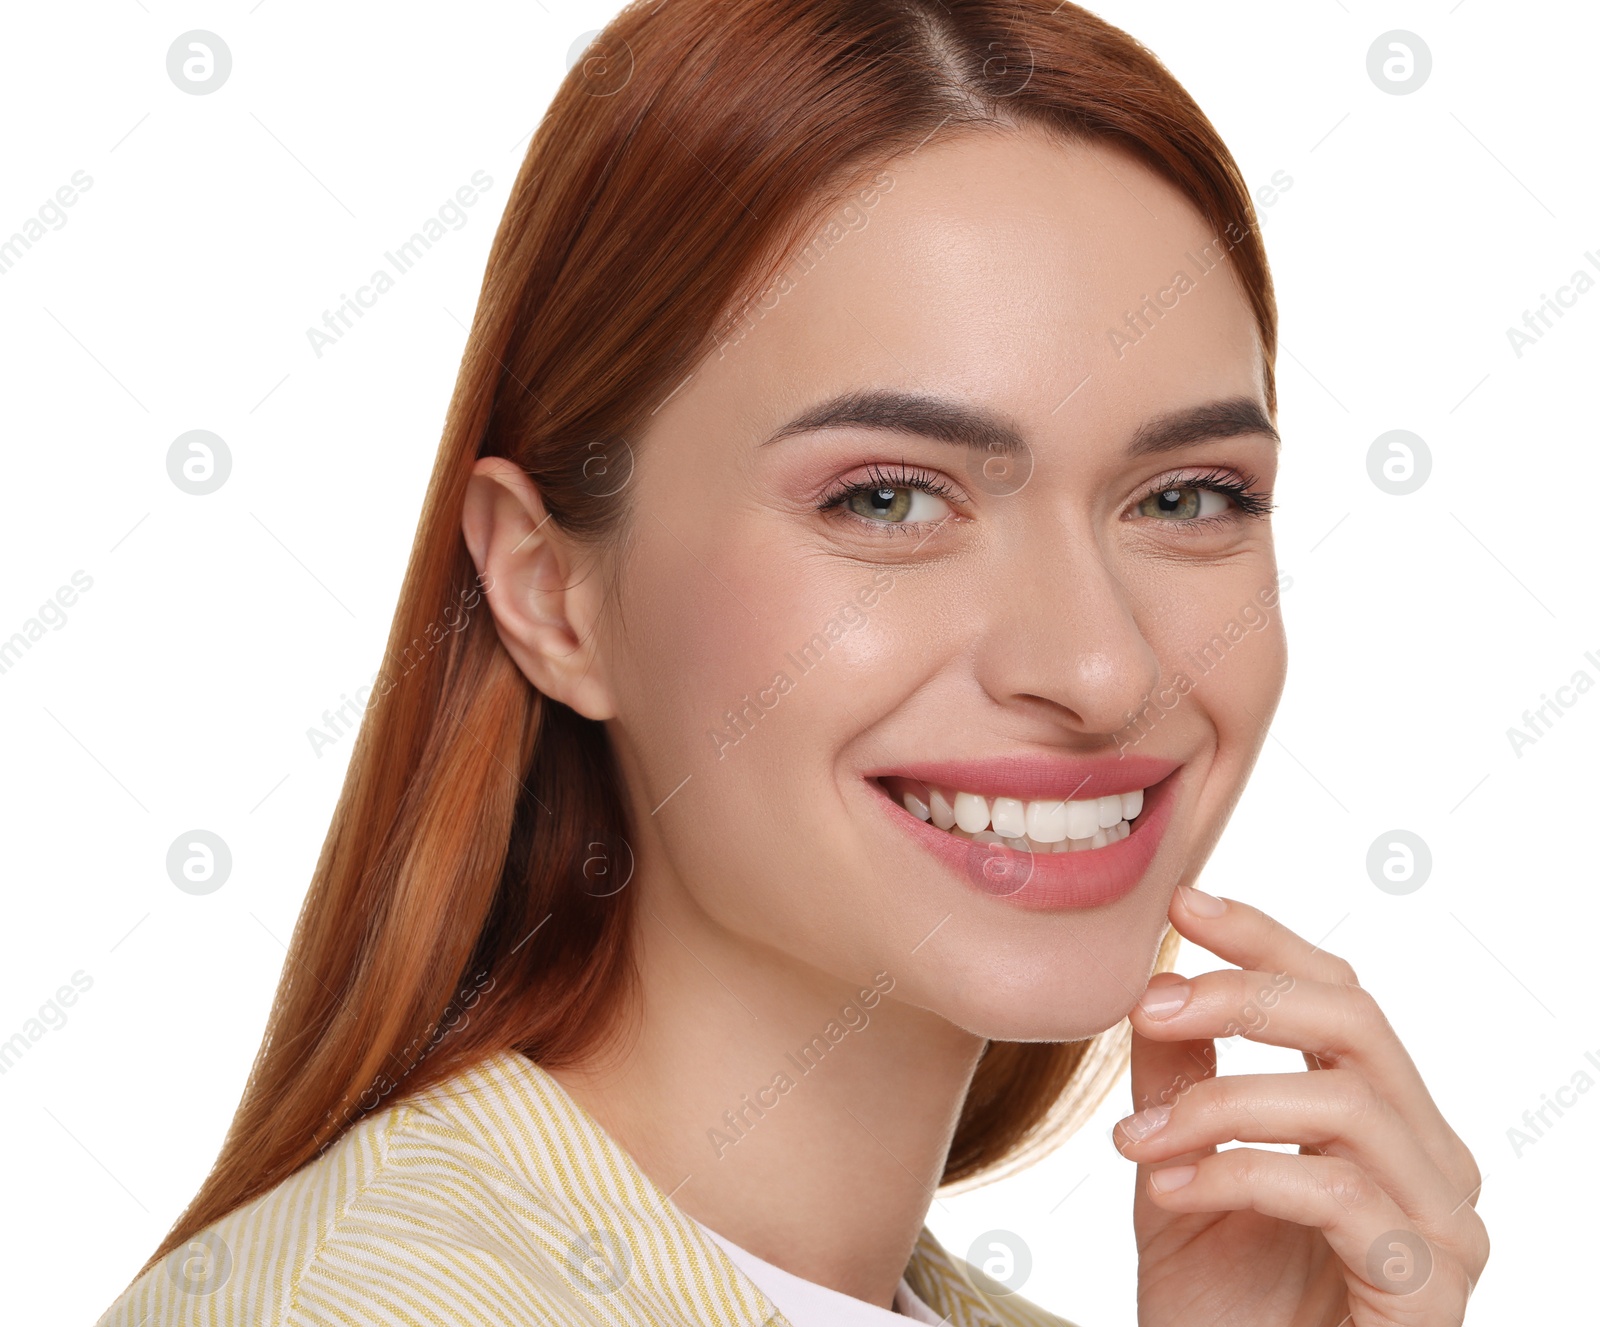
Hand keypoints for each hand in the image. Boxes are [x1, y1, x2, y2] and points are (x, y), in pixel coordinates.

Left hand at [1115, 886, 1487, 1325]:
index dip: (1265, 938)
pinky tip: (1168, 1190)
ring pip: (1345, 1100)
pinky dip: (1239, 1173)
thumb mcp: (1176, 1173)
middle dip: (1241, 996)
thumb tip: (1154, 984)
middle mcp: (1430, 1160)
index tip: (1184, 904)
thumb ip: (1179, 1084)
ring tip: (1135, 1140)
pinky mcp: (1429, 1288)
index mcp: (1381, 1120)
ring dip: (1220, 1103)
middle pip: (1356, 1020)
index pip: (1338, 993)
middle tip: (1146, 1008)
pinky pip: (1338, 1190)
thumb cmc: (1220, 1311)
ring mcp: (1442, 1225)